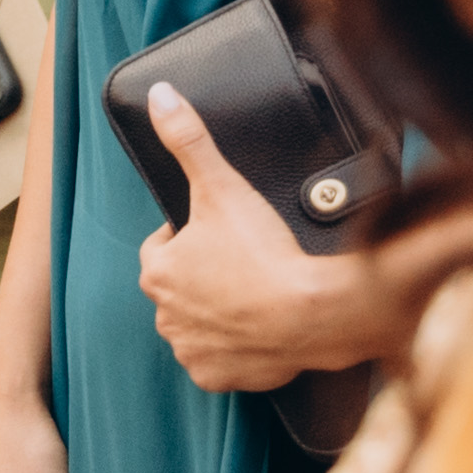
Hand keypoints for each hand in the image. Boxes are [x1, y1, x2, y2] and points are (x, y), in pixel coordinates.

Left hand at [130, 83, 472, 394]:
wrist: (314, 313)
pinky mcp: (218, 377)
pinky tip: (259, 328)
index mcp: (158, 271)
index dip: (195, 232)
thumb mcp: (222, 185)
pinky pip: (219, 359)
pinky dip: (236, 347)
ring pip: (199, 322)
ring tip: (255, 292)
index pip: (165, 243)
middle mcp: (164, 316)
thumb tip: (159, 96)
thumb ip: (188, 139)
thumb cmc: (265, 251)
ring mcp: (191, 351)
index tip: (226, 229)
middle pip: (182, 284)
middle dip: (206, 272)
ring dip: (218, 310)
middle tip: (246, 260)